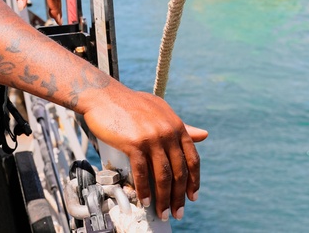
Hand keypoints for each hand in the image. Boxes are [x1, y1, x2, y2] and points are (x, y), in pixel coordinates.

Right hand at [81, 89, 206, 220]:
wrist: (104, 96)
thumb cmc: (131, 104)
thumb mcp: (161, 111)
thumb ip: (181, 126)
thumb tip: (204, 135)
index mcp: (176, 125)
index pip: (192, 158)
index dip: (194, 181)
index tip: (193, 197)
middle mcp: (168, 132)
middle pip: (178, 171)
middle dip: (179, 196)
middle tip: (177, 213)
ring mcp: (152, 137)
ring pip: (162, 176)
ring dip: (163, 198)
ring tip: (162, 212)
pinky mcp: (134, 143)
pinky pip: (141, 172)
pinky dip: (144, 190)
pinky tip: (144, 202)